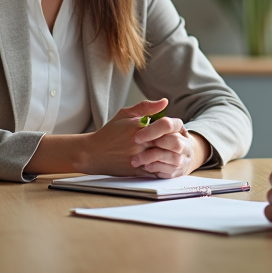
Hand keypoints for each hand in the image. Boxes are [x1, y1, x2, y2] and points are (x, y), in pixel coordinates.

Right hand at [79, 98, 204, 177]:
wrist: (93, 153)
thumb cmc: (109, 132)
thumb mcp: (125, 114)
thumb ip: (146, 107)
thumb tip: (165, 102)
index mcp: (138, 128)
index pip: (165, 127)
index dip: (173, 129)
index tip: (174, 129)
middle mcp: (139, 143)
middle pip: (166, 142)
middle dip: (173, 142)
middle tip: (178, 142)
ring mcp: (138, 158)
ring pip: (163, 157)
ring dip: (170, 155)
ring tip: (173, 152)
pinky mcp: (136, 171)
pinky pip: (156, 170)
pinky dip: (162, 167)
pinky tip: (165, 163)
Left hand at [132, 111, 210, 177]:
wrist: (155, 155)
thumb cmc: (148, 135)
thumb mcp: (140, 118)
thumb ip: (147, 108)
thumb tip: (164, 101)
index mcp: (177, 126)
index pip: (168, 125)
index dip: (152, 131)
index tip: (136, 137)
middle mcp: (184, 141)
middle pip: (174, 142)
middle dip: (153, 148)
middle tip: (135, 152)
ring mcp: (182, 157)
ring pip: (173, 158)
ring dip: (152, 159)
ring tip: (136, 160)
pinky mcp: (178, 171)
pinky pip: (170, 171)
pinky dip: (157, 169)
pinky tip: (146, 166)